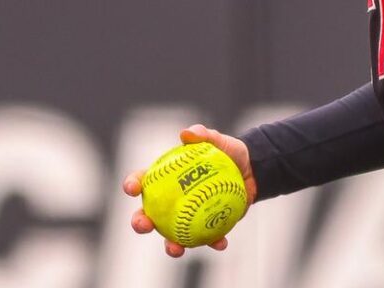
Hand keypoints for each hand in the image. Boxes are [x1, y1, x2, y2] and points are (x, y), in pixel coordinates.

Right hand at [121, 124, 257, 257]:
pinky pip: (207, 240)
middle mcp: (171, 201)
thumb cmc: (228, 153)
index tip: (132, 188)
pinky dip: (213, 243)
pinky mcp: (206, 230)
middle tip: (144, 224)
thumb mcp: (219, 141)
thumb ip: (204, 135)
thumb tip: (187, 133)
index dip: (132, 184)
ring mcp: (186, 218)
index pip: (143, 180)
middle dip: (139, 222)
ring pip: (172, 236)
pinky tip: (220, 243)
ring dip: (170, 245)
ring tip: (175, 249)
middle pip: (148, 214)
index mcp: (166, 178)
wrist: (252, 172)